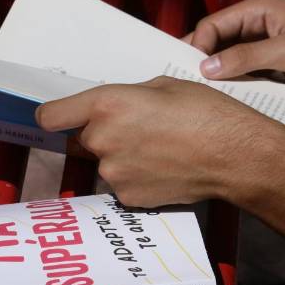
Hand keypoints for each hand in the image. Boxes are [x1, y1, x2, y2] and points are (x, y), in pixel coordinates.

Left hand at [36, 76, 284, 207]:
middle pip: (82, 139)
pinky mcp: (128, 197)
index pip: (50, 116)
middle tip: (137, 130)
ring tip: (158, 150)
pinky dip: (136, 178)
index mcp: (106, 104)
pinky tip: (163, 169)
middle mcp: (102, 140)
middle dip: (101, 134)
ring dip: (120, 157)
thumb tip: (114, 108)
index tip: (62, 118)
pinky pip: (121, 184)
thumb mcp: (162, 87)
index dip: (55, 117)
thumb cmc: (206, 113)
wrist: (235, 156)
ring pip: (104, 162)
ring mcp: (114, 173)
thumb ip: (127, 97)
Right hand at [185, 0, 284, 92]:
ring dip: (225, 82)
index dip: (197, 47)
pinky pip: (253, 79)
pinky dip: (244, 91)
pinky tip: (236, 107)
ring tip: (209, 102)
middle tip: (189, 90)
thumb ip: (247, 58)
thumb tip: (207, 67)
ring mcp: (270, 50)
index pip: (214, 26)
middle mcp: (261, 28)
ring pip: (235, 66)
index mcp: (259, 11)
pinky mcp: (280, 70)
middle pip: (220, 46)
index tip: (188, 73)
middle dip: (205, 65)